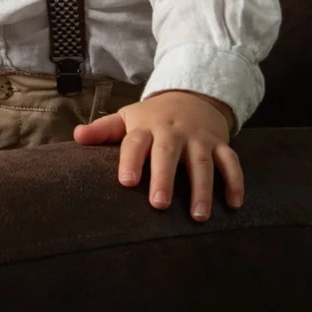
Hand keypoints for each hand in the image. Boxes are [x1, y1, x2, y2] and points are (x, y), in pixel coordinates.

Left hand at [72, 89, 243, 222]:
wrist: (193, 95)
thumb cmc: (153, 116)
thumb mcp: (127, 118)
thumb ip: (104, 130)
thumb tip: (76, 137)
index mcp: (146, 127)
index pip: (135, 143)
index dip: (130, 161)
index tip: (126, 182)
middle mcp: (173, 132)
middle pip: (168, 154)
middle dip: (164, 179)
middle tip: (159, 205)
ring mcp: (199, 139)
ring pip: (202, 163)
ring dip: (202, 189)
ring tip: (197, 216)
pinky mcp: (221, 145)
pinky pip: (231, 163)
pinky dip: (235, 182)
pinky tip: (234, 205)